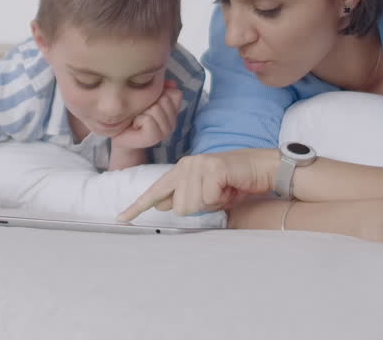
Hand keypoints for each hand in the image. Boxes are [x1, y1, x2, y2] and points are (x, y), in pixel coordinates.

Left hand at [111, 80, 182, 149]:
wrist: (121, 134)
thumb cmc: (133, 113)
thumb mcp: (148, 97)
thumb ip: (161, 88)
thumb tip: (172, 83)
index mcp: (174, 112)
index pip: (176, 94)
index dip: (160, 92)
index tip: (150, 101)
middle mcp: (173, 123)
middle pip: (165, 99)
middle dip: (149, 102)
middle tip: (142, 112)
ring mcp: (166, 132)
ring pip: (156, 109)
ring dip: (142, 111)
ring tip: (138, 118)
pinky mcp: (155, 138)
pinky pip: (148, 119)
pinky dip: (138, 120)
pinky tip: (136, 125)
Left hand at [116, 149, 273, 220]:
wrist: (262, 169)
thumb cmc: (235, 183)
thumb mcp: (206, 194)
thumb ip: (185, 198)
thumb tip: (162, 205)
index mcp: (181, 170)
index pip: (155, 192)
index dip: (138, 206)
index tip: (121, 218)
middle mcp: (186, 165)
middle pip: (178, 207)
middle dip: (199, 208)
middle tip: (217, 196)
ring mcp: (198, 165)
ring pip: (191, 205)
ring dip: (212, 204)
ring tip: (224, 191)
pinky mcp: (212, 169)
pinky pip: (208, 200)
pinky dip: (222, 200)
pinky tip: (230, 187)